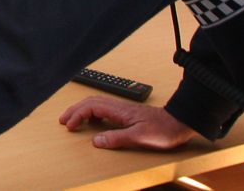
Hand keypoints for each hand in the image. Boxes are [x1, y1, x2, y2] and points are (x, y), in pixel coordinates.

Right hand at [59, 96, 198, 150]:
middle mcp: (119, 107)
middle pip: (90, 102)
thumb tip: (96, 141)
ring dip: (82, 110)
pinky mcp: (127, 114)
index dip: (77, 115)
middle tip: (63, 120)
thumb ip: (117, 138)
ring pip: (96, 104)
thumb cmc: (163, 130)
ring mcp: (122, 109)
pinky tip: (94, 121)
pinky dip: (92, 113)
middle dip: (74, 110)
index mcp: (119, 110)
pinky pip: (103, 108)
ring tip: (73, 119)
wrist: (179, 123)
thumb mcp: (140, 137)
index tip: (69, 126)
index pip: (90, 107)